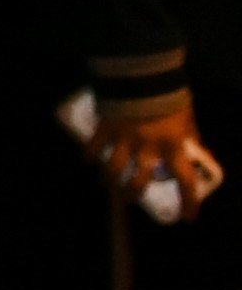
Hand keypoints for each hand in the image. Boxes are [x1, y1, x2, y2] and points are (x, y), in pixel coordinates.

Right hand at [98, 93, 228, 222]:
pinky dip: (90, 157)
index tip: (187, 218)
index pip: (186, 180)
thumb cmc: (169, 95)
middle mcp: (149, 147)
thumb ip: (190, 135)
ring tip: (108, 185)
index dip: (188, 202)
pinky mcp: (105, 127)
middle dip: (133, 194)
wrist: (142, 71)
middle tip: (131, 198)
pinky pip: (93, 148)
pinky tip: (89, 161)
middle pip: (138, 182)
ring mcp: (124, 138)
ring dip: (110, 181)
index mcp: (174, 145)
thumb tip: (200, 152)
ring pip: (113, 170)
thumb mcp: (186, 116)